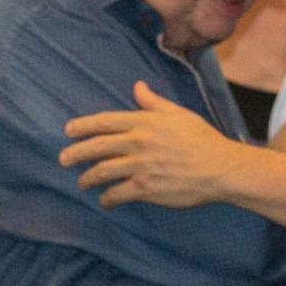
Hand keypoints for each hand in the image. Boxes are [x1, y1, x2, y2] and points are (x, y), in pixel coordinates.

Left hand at [61, 81, 249, 207]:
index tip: (68, 130)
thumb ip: (154, 102)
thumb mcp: (179, 114)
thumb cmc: (203, 139)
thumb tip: (137, 86)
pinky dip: (107, 198)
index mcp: (146, 122)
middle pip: (96, 146)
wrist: (222, 168)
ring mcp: (141, 166)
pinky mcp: (146, 188)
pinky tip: (105, 199)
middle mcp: (139, 143)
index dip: (83, 126)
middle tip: (64, 159)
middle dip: (75, 153)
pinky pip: (116, 193)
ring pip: (101, 172)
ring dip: (88, 178)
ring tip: (83, 182)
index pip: (105, 121)